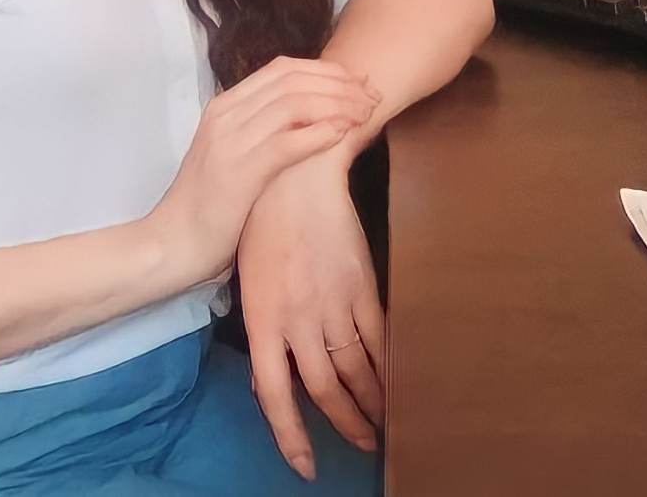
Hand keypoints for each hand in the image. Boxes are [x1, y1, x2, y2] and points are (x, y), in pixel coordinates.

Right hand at [147, 57, 378, 289]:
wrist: (172, 243)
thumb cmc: (210, 204)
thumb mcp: (235, 153)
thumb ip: (264, 129)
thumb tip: (313, 115)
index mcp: (224, 106)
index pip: (282, 68)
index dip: (326, 71)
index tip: (358, 83)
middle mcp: (225, 115)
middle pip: (293, 79)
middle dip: (339, 84)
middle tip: (370, 97)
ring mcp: (230, 141)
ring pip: (294, 104)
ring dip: (337, 105)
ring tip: (364, 115)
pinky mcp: (239, 172)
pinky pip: (287, 142)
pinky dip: (320, 134)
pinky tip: (342, 135)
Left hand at [240, 155, 385, 478]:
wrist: (296, 180)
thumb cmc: (263, 227)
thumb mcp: (249, 284)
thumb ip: (264, 332)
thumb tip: (271, 379)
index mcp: (263, 322)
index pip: (275, 396)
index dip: (292, 436)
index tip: (307, 465)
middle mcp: (298, 321)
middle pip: (323, 389)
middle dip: (346, 423)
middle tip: (365, 445)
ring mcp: (333, 305)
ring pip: (355, 368)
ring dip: (371, 401)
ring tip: (384, 423)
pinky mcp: (361, 287)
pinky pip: (378, 336)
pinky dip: (388, 364)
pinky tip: (396, 380)